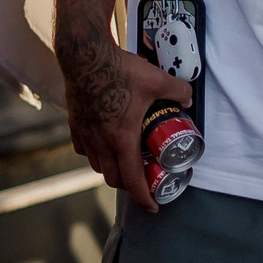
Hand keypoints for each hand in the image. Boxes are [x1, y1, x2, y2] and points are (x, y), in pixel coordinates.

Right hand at [62, 34, 189, 212]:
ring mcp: (85, 135)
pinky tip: (104, 144)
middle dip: (130, 186)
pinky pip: (84, 150)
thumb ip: (178, 91)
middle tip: (143, 180)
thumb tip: (188, 101)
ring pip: (98, 166)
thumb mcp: (157, 80)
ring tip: (125, 163)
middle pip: (114, 179)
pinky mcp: (75, 125)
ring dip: (112, 170)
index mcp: (122, 138)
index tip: (152, 206)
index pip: (132, 180)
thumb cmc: (119, 70)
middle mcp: (101, 142)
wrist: (85, 56)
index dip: (143, 197)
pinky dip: (96, 154)